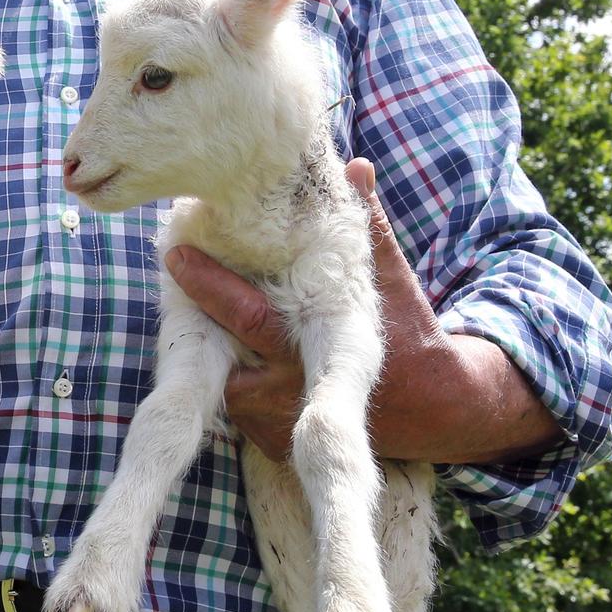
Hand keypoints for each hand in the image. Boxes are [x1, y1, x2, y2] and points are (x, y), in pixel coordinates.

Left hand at [165, 159, 559, 463]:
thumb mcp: (393, 280)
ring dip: (213, 352)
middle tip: (174, 271)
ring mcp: (280, 421)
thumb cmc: (411, 331)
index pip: (248, 314)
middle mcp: (292, 388)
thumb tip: (356, 166)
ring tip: (207, 313)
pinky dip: (234, 383)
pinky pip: (236, 413)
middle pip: (221, 353)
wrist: (436, 409)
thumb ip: (368, 226)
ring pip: (223, 383)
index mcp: (318, 343)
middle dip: (196, 315)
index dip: (209, 285)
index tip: (174, 254)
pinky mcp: (275, 445)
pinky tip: (239, 355)